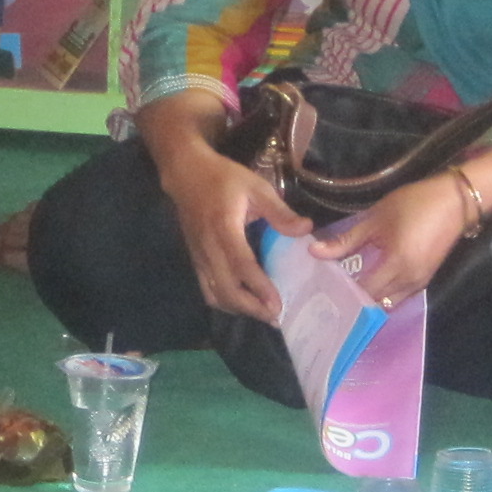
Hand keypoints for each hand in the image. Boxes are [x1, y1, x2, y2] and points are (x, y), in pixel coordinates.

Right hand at [157, 142, 308, 325]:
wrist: (185, 174)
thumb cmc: (223, 178)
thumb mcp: (256, 187)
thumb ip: (280, 212)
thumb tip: (306, 229)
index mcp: (225, 229)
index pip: (242, 265)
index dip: (259, 287)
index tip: (277, 305)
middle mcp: (209, 248)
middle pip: (226, 289)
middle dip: (251, 308)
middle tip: (276, 317)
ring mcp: (199, 256)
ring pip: (215, 294)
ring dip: (238, 309)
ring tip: (263, 314)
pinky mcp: (195, 260)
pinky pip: (207, 289)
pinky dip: (225, 301)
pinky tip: (243, 303)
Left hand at [311, 173, 463, 307]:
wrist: (456, 200)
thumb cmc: (415, 204)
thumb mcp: (377, 219)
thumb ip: (346, 240)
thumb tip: (314, 252)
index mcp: (396, 265)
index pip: (363, 292)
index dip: (343, 292)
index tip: (324, 287)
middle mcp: (410, 281)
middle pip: (376, 303)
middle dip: (355, 300)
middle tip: (332, 290)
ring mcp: (421, 283)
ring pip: (390, 302)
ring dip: (371, 298)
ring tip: (349, 285)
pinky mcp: (427, 278)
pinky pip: (401, 295)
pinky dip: (386, 291)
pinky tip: (372, 278)